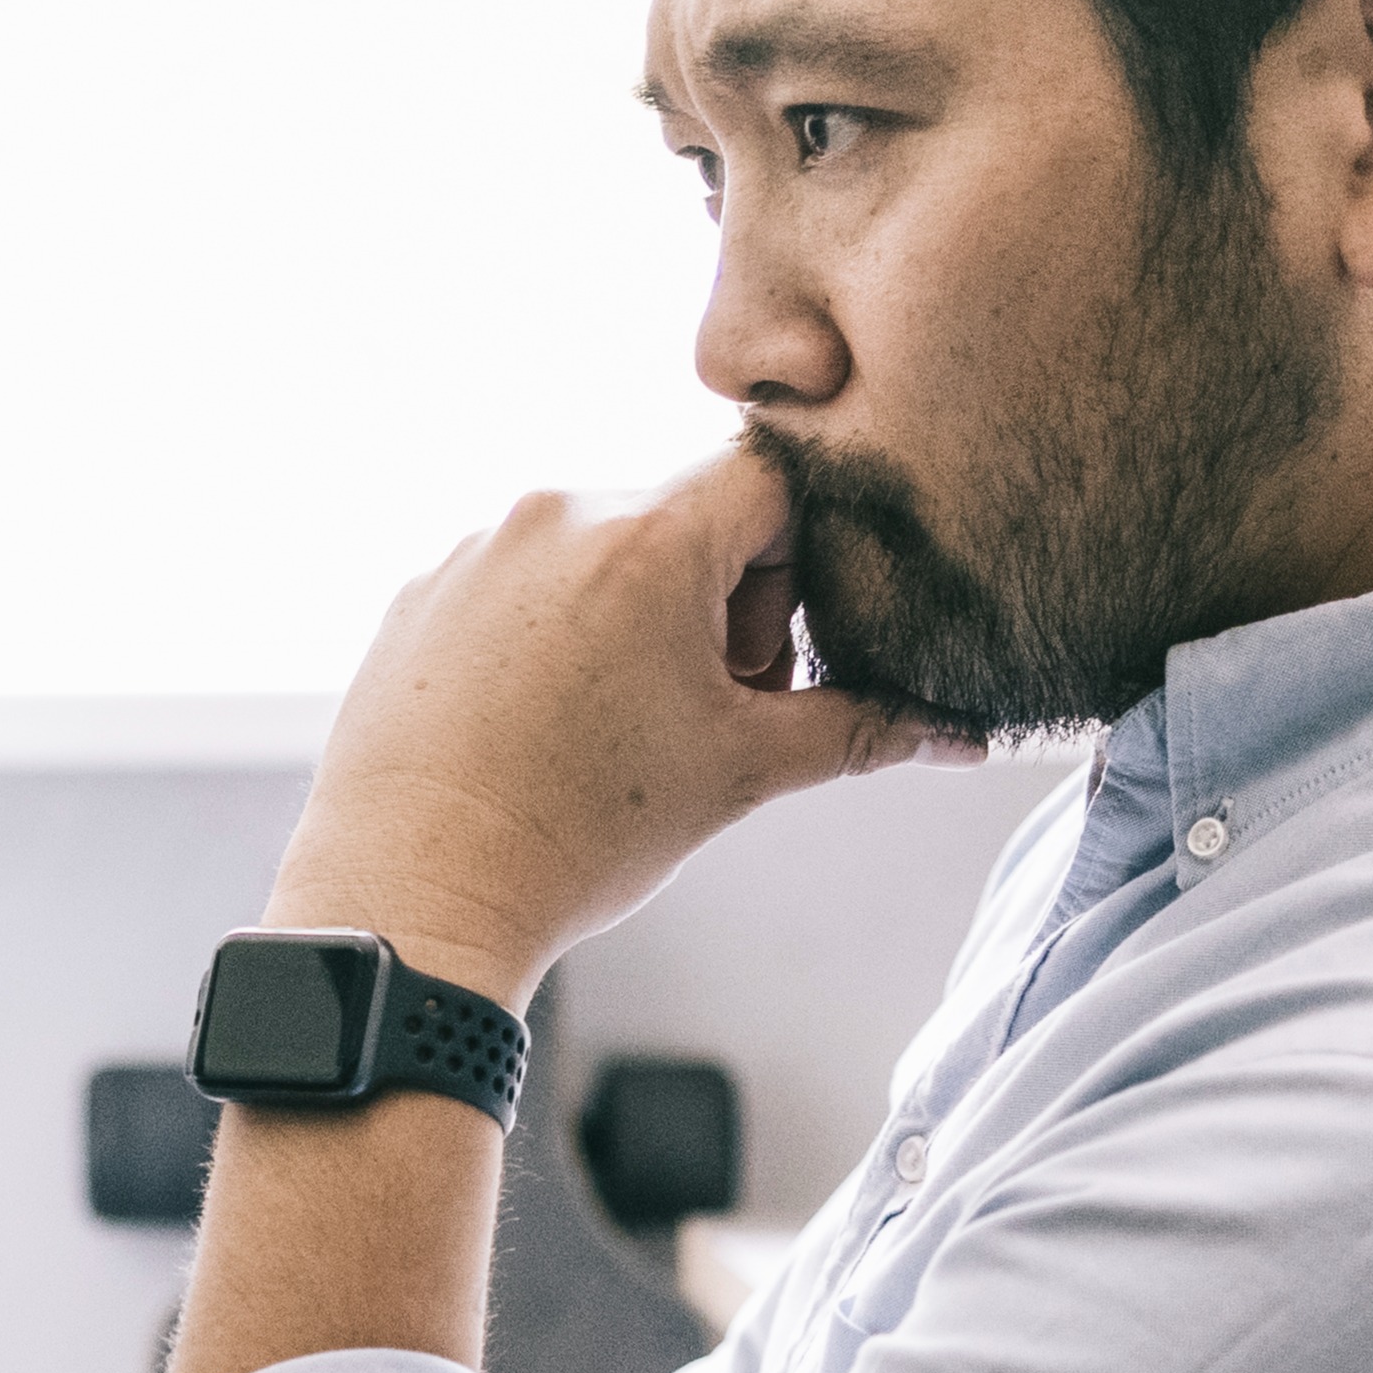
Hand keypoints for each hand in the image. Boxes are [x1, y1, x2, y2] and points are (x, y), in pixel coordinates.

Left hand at [276, 447, 974, 1003]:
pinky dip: (550, 639)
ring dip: (632, 620)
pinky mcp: (421, 591)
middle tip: (702, 712)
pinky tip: (540, 730)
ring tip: (613, 732)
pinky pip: (517, 584)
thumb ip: (858, 729)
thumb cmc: (580, 836)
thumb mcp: (740, 774)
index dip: (794, 560)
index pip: (770, 476)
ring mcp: (476, 549)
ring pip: (598, 551)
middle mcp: (555, 515)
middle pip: (682, 515)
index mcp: (647, 538)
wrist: (413, 896)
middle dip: (717, 603)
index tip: (764, 653)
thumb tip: (959, 732)